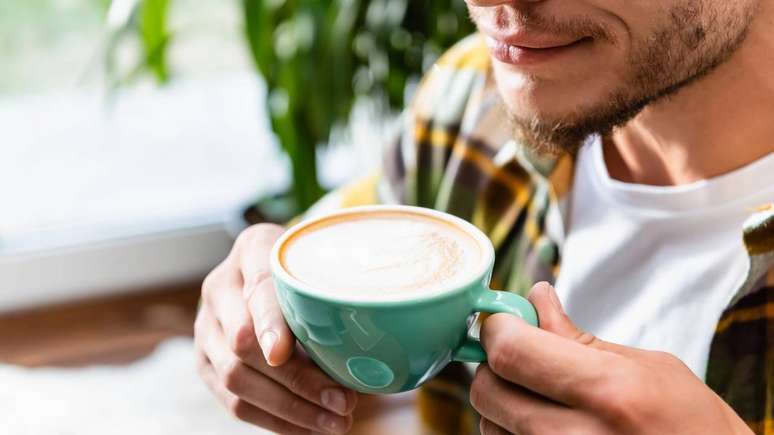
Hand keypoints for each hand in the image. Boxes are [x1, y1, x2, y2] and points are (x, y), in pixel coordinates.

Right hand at [194, 224, 357, 433]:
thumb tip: (381, 345)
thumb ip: (336, 290)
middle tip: (345, 401)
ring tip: (336, 422)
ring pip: (236, 379)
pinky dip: (275, 420)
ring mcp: (207, 326)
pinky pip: (233, 402)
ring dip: (291, 408)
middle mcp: (221, 286)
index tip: (283, 353)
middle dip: (297, 380)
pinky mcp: (206, 362)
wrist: (270, 270)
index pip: (258, 287)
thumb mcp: (323, 262)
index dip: (269, 322)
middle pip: (243, 343)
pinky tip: (310, 428)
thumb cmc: (310, 269)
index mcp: (252, 248)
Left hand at [471, 282, 752, 434]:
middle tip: (521, 354)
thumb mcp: (649, 368)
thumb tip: (534, 298)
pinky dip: (512, 430)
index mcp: (610, 392)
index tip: (503, 320)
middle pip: (488, 390)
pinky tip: (544, 423)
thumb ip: (579, 337)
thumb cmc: (693, 425)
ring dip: (503, 403)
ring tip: (543, 397)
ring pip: (489, 424)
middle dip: (495, 364)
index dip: (497, 329)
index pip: (512, 353)